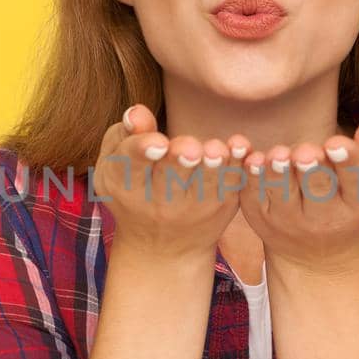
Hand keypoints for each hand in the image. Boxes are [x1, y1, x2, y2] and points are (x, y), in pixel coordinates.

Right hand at [93, 103, 253, 260]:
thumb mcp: (117, 163)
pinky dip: (238, 166)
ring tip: (216, 150)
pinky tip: (241, 147)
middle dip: (180, 160)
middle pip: (169, 177)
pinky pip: (231, 184)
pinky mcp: (220, 207)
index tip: (158, 143)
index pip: (131, 165)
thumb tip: (137, 112)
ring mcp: (192, 208)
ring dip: (212, 166)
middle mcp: (158, 202)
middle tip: (189, 149)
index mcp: (125, 184)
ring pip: (204, 185)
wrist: (163, 246)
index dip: (143, 152)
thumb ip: (126, 135)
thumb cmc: (135, 187)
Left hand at [239, 121, 358, 275]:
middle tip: (305, 152)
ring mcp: (292, 220)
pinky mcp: (263, 219)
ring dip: (279, 174)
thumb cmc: (357, 203)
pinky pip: (255, 196)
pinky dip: (252, 179)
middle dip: (312, 169)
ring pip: (284, 195)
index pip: (358, 180)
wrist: (321, 254)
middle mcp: (327, 217)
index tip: (335, 143)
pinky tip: (252, 160)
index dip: (348, 161)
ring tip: (278, 155)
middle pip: (319, 190)